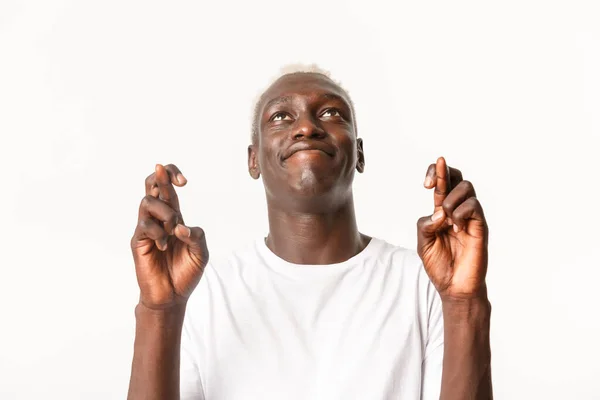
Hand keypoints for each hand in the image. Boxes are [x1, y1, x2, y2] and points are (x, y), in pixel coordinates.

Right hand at [131, 164, 208, 308]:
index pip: (168, 188)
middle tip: (180, 183)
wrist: (172, 297)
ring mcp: (147, 229)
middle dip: (162, 177)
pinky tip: (164, 245)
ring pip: (147, 202)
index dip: (172, 175)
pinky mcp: (138, 242)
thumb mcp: (201, 253)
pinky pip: (144, 226)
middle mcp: (159, 219)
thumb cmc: (186, 273)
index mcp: (174, 217)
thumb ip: (196, 236)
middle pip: (151, 185)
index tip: (184, 181)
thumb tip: (180, 227)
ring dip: (165, 212)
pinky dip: (157, 232)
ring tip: (173, 229)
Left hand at [416, 157, 487, 299]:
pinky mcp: (480, 226)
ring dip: (450, 200)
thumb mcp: (423, 243)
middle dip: (442, 173)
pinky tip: (456, 229)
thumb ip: (425, 224)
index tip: (425, 184)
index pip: (442, 183)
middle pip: (457, 177)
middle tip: (429, 187)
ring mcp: (470, 217)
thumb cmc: (439, 265)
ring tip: (446, 221)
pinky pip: (473, 206)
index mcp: (442, 212)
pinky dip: (460, 214)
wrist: (454, 287)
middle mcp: (457, 211)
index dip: (436, 173)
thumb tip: (440, 211)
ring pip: (466, 187)